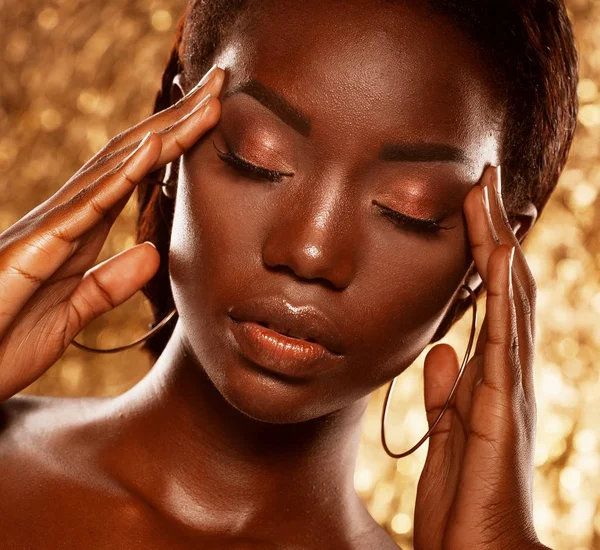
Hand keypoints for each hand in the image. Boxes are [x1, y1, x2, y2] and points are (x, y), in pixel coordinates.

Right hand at [0, 64, 224, 401]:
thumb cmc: (3, 339)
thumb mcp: (72, 310)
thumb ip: (108, 282)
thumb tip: (150, 253)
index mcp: (79, 230)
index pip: (135, 172)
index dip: (176, 143)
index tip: (214, 118)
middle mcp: (67, 216)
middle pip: (130, 155)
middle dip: (179, 120)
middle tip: (221, 86)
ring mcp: (50, 226)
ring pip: (114, 166)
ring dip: (164, 133)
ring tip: (205, 102)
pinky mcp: (35, 246)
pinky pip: (86, 204)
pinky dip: (122, 173)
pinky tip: (153, 147)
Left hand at [413, 166, 548, 549]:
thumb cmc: (465, 496)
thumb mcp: (446, 432)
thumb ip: (444, 392)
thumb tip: (439, 350)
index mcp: (487, 375)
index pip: (489, 300)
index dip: (481, 253)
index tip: (470, 210)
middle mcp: (504, 372)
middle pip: (504, 286)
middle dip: (493, 232)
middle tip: (483, 181)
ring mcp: (508, 385)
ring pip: (510, 299)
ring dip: (498, 245)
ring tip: (489, 196)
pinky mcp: (501, 405)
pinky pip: (503, 336)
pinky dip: (502, 294)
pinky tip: (498, 256)